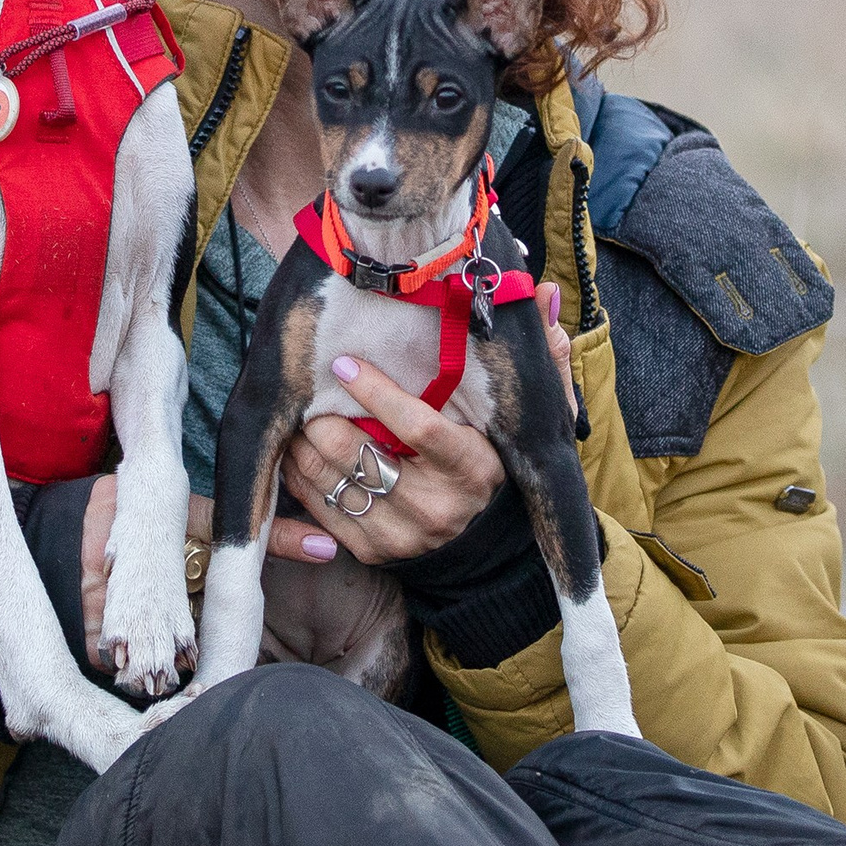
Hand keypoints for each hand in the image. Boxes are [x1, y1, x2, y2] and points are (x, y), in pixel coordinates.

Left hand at [276, 285, 573, 565]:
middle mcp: (438, 508)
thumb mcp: (525, 413)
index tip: (345, 364)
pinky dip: (300, 476)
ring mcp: (403, 535)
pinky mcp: (373, 552)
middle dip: (325, 419)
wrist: (482, 540)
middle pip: (362, 456)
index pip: (418, 427)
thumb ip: (538, 357)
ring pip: (332, 482)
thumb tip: (547, 293)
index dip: (376, 393)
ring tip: (300, 415)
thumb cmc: (494, 455)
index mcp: (474, 467)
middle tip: (311, 391)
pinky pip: (321, 510)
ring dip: (305, 444)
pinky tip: (298, 450)